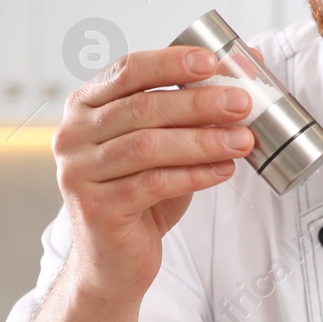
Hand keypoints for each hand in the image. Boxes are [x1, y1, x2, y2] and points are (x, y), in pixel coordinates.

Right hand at [53, 46, 254, 301]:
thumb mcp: (163, 145)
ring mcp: (79, 172)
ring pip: (148, 146)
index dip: (171, 62)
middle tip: (242, 103)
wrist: (112, 261)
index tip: (214, 61)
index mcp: (86, 106)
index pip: (128, 70)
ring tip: (243, 140)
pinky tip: (223, 170)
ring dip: (202, 141)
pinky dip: (194, 175)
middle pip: (142, 108)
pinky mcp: (96, 208)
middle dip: (199, 103)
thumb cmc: (140, 196)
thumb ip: (191, 107)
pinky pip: (152, 184)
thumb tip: (249, 65)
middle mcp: (73, 135)